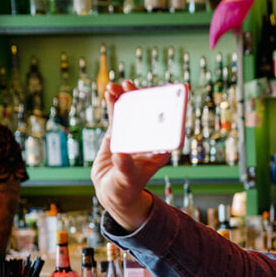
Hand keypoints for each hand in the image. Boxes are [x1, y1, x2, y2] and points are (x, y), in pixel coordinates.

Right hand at [90, 81, 169, 231]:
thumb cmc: (125, 188)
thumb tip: (120, 154)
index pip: (165, 127)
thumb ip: (124, 167)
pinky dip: (114, 105)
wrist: (113, 191)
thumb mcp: (127, 179)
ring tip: (116, 86)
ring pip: (131, 113)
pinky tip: (109, 93)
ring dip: (124, 98)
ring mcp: (133, 135)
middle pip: (147, 115)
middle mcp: (148, 140)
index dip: (165, 110)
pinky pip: (117, 117)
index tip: (162, 94)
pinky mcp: (119, 135)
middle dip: (140, 98)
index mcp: (158, 150)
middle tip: (131, 86)